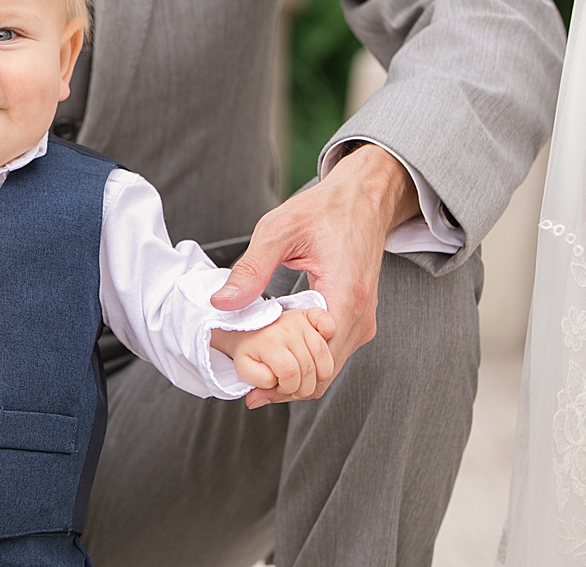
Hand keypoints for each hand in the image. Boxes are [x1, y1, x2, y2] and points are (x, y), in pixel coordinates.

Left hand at [209, 144, 417, 404]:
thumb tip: (221, 303)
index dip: (283, 377)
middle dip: (287, 383)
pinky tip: (278, 353)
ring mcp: (364, 320)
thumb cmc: (323, 210)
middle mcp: (361, 316)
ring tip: (258, 374)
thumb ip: (251, 269)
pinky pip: (334, 353)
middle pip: (324, 372)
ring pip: (330, 368)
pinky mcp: (359, 318)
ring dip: (297, 374)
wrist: (363, 199)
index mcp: (345, 295)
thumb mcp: (278, 230)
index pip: (316, 358)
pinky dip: (308, 360)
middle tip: (249, 386)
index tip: (251, 386)